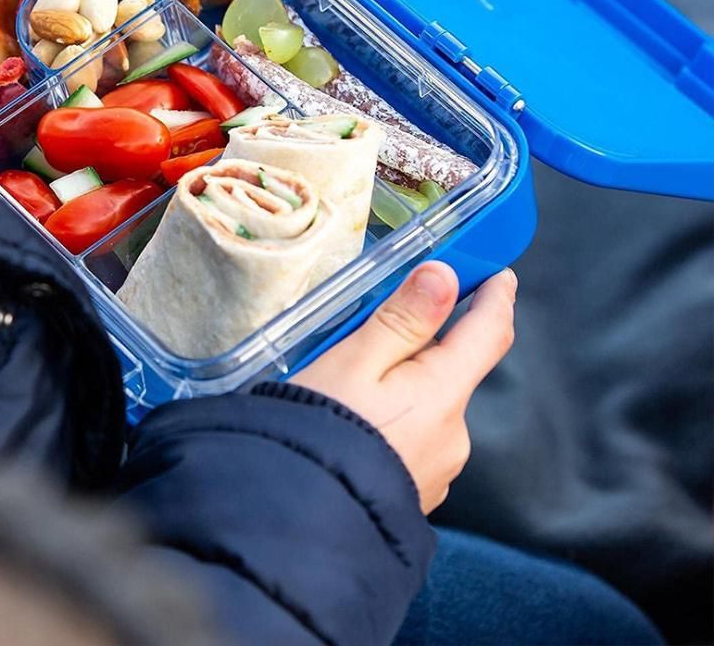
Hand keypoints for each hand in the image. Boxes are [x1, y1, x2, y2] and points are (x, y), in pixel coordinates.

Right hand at [292, 261, 515, 513]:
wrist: (294, 521)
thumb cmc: (318, 430)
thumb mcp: (353, 362)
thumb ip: (402, 319)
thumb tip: (445, 277)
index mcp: (443, 394)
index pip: (488, 332)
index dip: (495, 296)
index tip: (497, 271)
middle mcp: (453, 432)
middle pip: (451, 368)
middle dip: (424, 342)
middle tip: (375, 325)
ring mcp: (437, 466)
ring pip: (429, 403)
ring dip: (404, 382)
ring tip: (349, 380)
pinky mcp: (417, 488)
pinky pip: (414, 435)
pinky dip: (394, 417)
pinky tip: (354, 420)